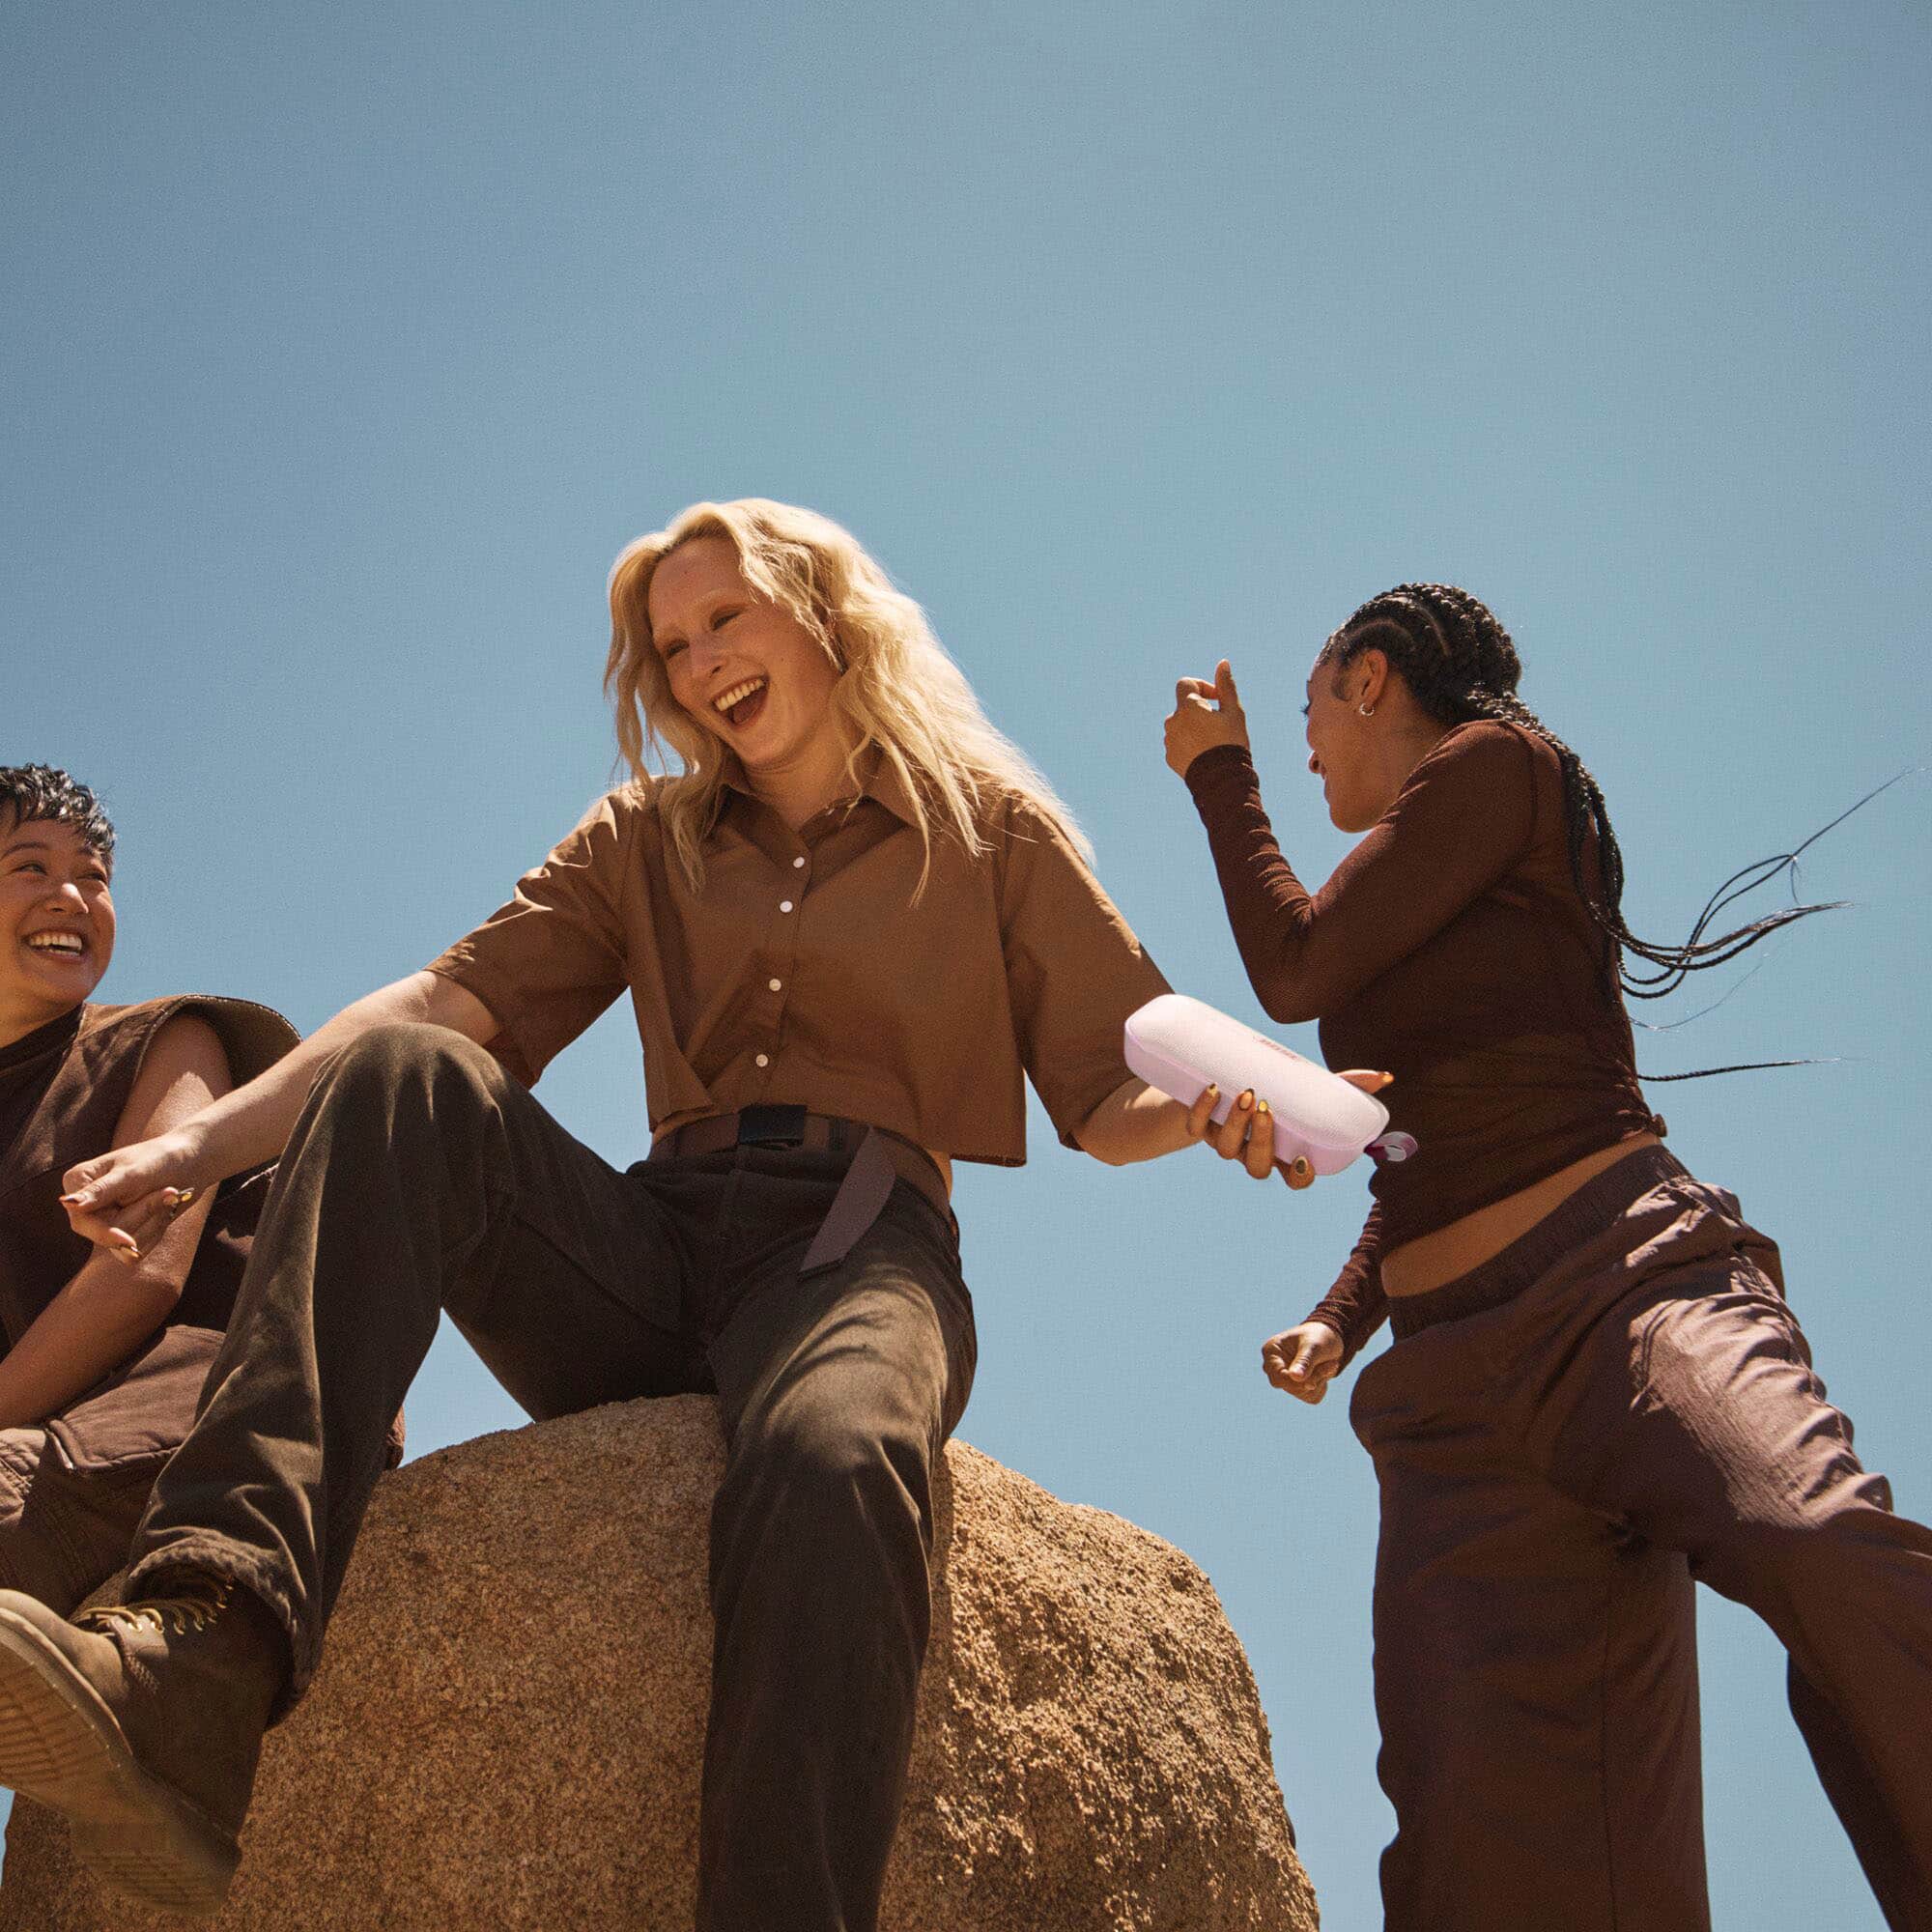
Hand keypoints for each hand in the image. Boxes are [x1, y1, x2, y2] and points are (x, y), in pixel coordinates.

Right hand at [61, 1130, 205, 1265]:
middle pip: (105, 1235)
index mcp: (78, 1181)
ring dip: (154, 1220)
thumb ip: (101, 1190)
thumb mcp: (132, 1173)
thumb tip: (68, 1203)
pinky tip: (167, 1208)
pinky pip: (139, 1246)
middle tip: (170, 1191)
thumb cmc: (160, 1158)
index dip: (105, 1233)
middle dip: (142, 1215)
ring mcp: (105, 1218)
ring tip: (169, 1193)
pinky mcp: (125, 1229)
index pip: (82, 1221)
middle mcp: (86, 1203)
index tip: (128, 1242)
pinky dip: (158, 1229)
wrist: (192, 1160)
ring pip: (124, 1245)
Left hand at [1164, 659, 1250, 777]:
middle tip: (1219, 724)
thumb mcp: (1233, 712)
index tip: (1217, 699)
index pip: (1186, 684)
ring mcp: (1169, 740)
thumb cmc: (1231, 743)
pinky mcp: (1169, 757)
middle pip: (1184, 706)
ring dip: (1193, 727)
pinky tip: (1205, 754)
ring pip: (1180, 725)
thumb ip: (1226, 686)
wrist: (1222, 781)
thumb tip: (1223, 663)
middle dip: (1199, 710)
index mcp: (1188, 707)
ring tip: (1213, 741)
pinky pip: (1177, 743)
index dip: (1202, 687)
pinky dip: (1188, 743)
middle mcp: (1173, 721)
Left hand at [1183, 1069, 1393, 1186]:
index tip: (1302, 1160)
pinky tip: (1212, 1088)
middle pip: (1258, 1166)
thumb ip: (1345, 1085)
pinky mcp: (1201, 1126)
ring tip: (1244, 1093)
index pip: (1294, 1180)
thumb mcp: (1309, 1088)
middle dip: (1262, 1139)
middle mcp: (1253, 1154)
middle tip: (1266, 1107)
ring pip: (1228, 1148)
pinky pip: (1197, 1126)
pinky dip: (1202, 1109)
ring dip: (1235, 1123)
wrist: (1219, 1083)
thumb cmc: (1277, 1090)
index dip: (1298, 1178)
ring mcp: (1225, 1142)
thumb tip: (1384, 1077)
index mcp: (1283, 1154)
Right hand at [1262, 1321, 1343, 1403]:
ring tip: (1330, 1364)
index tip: (1313, 1383)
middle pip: (1288, 1386)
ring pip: (1301, 1392)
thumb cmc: (1318, 1336)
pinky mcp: (1298, 1387)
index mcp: (1271, 1351)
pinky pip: (1310, 1397)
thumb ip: (1304, 1360)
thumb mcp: (1313, 1345)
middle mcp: (1274, 1367)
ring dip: (1319, 1380)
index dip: (1295, 1382)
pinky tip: (1325, 1371)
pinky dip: (1322, 1386)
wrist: (1330, 1338)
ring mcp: (1285, 1378)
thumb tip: (1294, 1376)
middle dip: (1311, 1378)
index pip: (1277, 1376)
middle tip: (1332, 1365)